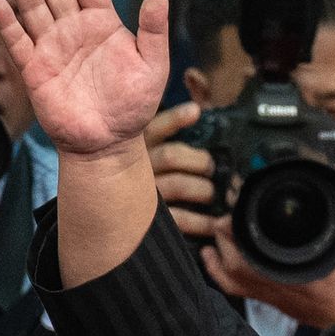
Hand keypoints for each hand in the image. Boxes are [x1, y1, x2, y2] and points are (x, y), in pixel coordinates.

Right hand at [0, 0, 168, 156]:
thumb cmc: (133, 106)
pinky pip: (19, 42)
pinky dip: (9, 24)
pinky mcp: (36, 70)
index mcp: (103, 26)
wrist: (108, 142)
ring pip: (34, 8)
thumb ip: (154, 32)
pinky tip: (1, 4)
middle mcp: (75, 31)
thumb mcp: (153, 67)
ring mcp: (54, 48)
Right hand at [145, 103, 217, 236]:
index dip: (174, 119)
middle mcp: (137, 170)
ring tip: (218, 194)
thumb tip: (197, 113)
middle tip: (215, 169)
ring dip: (205, 189)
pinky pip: (181, 218)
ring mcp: (143, 195)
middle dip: (201, 161)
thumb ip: (167, 136)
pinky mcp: (150, 221)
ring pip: (178, 184)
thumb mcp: (148, 155)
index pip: (154, 128)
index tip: (194, 112)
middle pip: (171, 156)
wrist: (116, 223)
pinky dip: (203, 222)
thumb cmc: (144, 183)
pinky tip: (218, 222)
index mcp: (137, 150)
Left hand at [201, 195, 334, 327]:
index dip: (241, 220)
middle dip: (226, 232)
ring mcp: (268, 293)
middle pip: (235, 257)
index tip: (240, 201)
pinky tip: (211, 256)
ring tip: (217, 232)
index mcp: (296, 268)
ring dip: (218, 251)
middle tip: (228, 213)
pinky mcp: (267, 299)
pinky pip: (231, 287)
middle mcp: (276, 282)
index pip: (255, 242)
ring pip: (229, 274)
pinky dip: (216, 272)